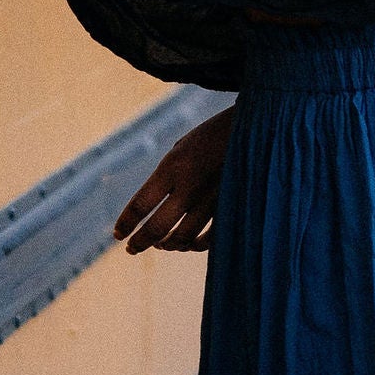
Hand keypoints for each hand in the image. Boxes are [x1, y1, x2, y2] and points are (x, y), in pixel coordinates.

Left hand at [114, 106, 234, 253]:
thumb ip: (168, 175)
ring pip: (182, 236)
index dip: (126, 223)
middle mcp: (189, 185)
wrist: (255, 125)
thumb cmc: (213, 134)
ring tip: (161, 244)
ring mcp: (211, 198)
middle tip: (131, 249)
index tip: (118, 234)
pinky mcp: (230, 206)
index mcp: (173, 165)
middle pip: (157, 226)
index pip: (141, 203)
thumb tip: (155, 206)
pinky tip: (188, 243)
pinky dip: (195, 244)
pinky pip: (209, 237)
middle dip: (140, 242)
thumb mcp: (183, 146)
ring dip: (168, 244)